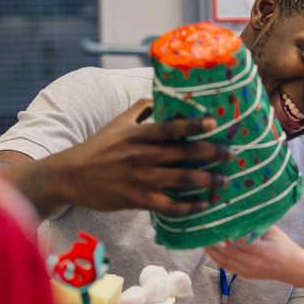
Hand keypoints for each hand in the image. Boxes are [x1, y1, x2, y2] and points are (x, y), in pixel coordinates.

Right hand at [0, 99, 234, 218]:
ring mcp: (141, 178)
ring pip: (181, 179)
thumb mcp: (117, 123)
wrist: (71, 176)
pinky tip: (203, 205)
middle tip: (232, 154)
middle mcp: (142, 155)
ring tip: (224, 181)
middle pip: (183, 153)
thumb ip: (141, 109)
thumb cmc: (98, 147)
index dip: (192, 125)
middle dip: (211, 154)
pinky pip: (169, 205)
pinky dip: (187, 206)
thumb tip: (163, 97)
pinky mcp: (138, 199)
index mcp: (138, 135)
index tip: (213, 123)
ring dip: (207, 181)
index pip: (169, 127)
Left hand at [204, 226, 303, 290]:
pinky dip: (217, 258)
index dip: (227, 232)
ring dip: (212, 251)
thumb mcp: (273, 231)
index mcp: (262, 250)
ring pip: (224, 262)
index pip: (239, 241)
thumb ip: (257, 223)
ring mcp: (248, 271)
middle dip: (214, 242)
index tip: (218, 222)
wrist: (292, 268)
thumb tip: (241, 211)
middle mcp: (254, 262)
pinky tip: (211, 250)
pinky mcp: (245, 275)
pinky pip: (226, 267)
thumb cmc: (284, 246)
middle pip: (228, 253)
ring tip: (203, 239)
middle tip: (204, 230)